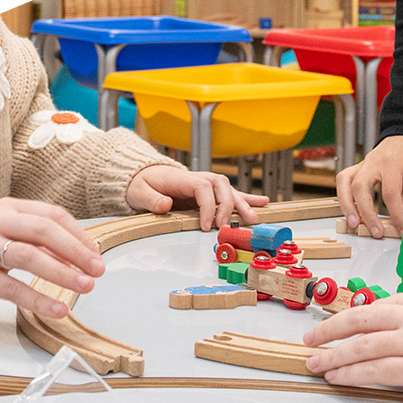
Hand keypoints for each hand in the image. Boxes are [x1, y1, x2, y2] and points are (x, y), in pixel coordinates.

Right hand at [0, 198, 103, 318]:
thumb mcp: (4, 226)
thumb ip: (36, 235)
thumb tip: (79, 253)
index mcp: (9, 207)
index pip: (52, 215)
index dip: (78, 235)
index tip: (95, 253)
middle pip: (43, 231)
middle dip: (76, 251)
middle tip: (97, 269)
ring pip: (29, 257)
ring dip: (62, 273)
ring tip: (85, 286)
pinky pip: (12, 289)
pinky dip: (39, 300)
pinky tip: (58, 308)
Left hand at [125, 165, 267, 230]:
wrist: (143, 176)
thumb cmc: (141, 184)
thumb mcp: (139, 192)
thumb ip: (151, 199)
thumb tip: (164, 205)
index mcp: (181, 178)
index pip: (202, 187)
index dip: (207, 206)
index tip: (206, 225)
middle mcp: (197, 178)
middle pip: (220, 186)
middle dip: (228, 206)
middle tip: (225, 226)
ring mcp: (204, 184)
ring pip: (228, 190)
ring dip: (242, 204)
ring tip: (253, 218)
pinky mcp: (209, 192)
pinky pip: (230, 194)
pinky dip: (247, 199)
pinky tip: (263, 203)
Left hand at [304, 292, 402, 402]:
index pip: (380, 305)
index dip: (353, 317)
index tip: (339, 324)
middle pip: (360, 318)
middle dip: (330, 328)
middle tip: (312, 336)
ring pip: (360, 345)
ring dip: (332, 355)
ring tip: (315, 363)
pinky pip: (371, 370)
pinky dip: (348, 373)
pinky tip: (336, 377)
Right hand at [335, 135, 402, 237]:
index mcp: (392, 163)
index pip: (390, 192)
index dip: (396, 214)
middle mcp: (373, 162)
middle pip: (360, 187)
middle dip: (366, 212)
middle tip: (375, 231)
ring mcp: (362, 164)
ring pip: (344, 182)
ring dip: (347, 205)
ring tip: (354, 224)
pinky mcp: (357, 168)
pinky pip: (343, 180)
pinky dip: (344, 197)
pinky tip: (350, 211)